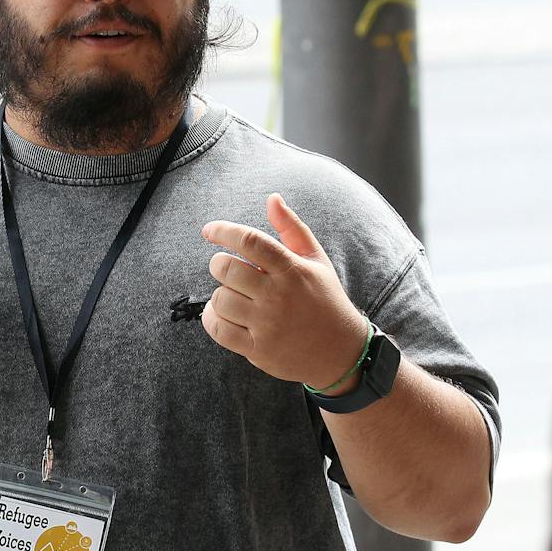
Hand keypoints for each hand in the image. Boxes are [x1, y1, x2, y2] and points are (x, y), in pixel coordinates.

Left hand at [199, 193, 368, 388]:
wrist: (341, 353)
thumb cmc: (325, 299)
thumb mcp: (316, 260)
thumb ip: (292, 228)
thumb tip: (271, 198)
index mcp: (292, 270)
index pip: (250, 241)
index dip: (224, 231)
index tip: (209, 231)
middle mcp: (278, 296)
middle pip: (226, 269)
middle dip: (218, 263)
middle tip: (225, 268)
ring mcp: (267, 325)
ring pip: (220, 299)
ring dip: (219, 294)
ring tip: (232, 294)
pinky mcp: (258, 350)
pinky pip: (219, 329)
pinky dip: (212, 318)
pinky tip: (222, 313)